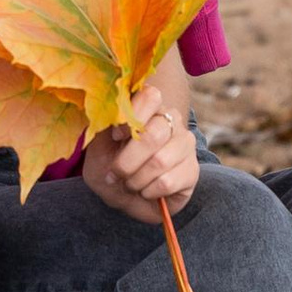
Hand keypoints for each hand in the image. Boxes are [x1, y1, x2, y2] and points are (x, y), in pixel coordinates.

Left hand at [80, 83, 197, 225]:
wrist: (123, 195)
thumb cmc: (109, 165)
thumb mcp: (98, 145)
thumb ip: (104, 127)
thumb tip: (111, 117)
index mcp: (148, 108)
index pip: (150, 96)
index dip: (131, 116)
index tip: (115, 137)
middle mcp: (172, 122)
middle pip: (154, 134)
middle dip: (127, 161)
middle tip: (115, 174)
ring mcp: (186, 145)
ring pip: (160, 161)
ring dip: (135, 180)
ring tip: (129, 183)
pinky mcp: (192, 171)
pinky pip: (168, 182)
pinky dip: (148, 192)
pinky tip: (146, 191)